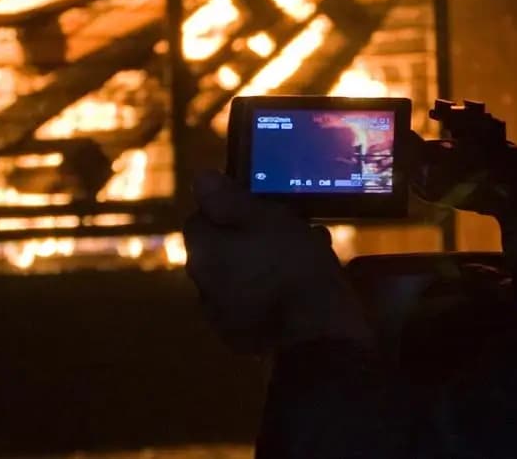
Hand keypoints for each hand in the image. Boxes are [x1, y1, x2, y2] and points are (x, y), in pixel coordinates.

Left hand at [183, 171, 372, 353]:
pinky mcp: (241, 338)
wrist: (318, 336)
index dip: (229, 210)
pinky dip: (266, 296)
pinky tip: (296, 293)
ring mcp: (220, 317)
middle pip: (220, 250)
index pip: (200, 218)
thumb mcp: (268, 220)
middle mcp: (202, 285)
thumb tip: (198, 177)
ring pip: (237, 277)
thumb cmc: (294, 267)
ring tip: (302, 262)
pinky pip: (250, 306)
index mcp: (204, 252)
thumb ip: (230, 200)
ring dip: (259, 267)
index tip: (263, 210)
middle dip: (248, 240)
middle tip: (289, 234)